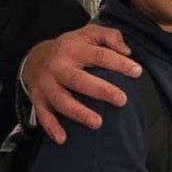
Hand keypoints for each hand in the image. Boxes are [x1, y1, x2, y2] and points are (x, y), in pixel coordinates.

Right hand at [22, 24, 140, 141]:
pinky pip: (43, 115)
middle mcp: (58, 67)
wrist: (35, 57)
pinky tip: (63, 139)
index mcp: (73, 49)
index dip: (119, 64)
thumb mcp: (88, 33)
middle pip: (79, 80)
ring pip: (61, 100)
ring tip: (98, 123)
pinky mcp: (38, 99)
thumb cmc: (70, 47)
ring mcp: (46, 84)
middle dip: (101, 90)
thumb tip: (126, 51)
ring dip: (79, 113)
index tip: (137, 72)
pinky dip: (51, 127)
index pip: (99, 55)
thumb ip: (109, 36)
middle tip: (122, 100)